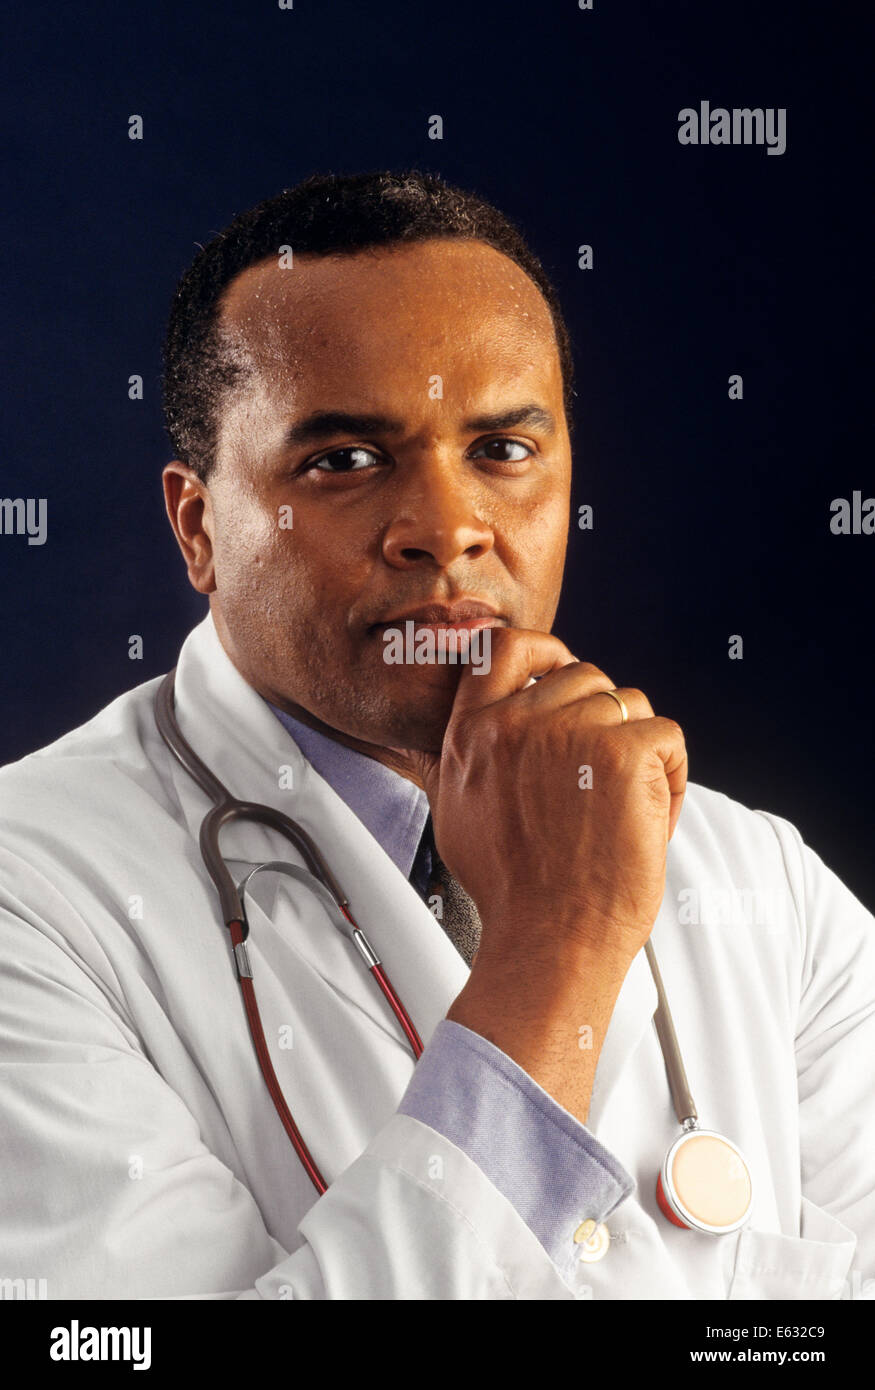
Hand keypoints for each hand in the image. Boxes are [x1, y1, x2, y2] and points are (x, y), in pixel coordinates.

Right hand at [418, 629, 687, 1121]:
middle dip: (604, 719)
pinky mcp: (623, 752)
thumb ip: (473, 756)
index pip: (501, 648)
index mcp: (473, 734)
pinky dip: (671, 778)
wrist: (549, 942)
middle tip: (605, 779)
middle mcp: (516, 723)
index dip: (543, 651)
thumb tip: (493, 726)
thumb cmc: (513, 895)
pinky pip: (666, 736)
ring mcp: (571, 732)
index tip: (562, 669)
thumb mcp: (459, 812)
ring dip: (640, 751)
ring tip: (627, 809)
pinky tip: (650, 820)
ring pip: (630, 704)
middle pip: (583, 675)